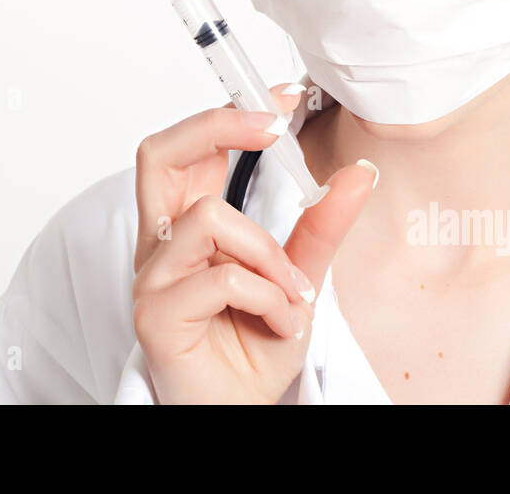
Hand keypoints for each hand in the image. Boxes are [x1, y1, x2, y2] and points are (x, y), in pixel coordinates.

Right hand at [130, 84, 375, 403]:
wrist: (239, 411)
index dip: (227, 114)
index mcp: (185, 224)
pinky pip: (221, 277)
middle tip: (272, 129)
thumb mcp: (298, 276)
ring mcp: (151, 278)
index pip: (187, 149)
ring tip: (291, 292)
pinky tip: (279, 322)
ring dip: (268, 252)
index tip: (283, 98)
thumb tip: (358, 172)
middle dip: (217, 126)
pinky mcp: (155, 314)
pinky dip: (267, 297)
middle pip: (159, 155)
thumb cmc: (253, 347)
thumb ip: (320, 225)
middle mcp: (160, 244)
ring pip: (208, 217)